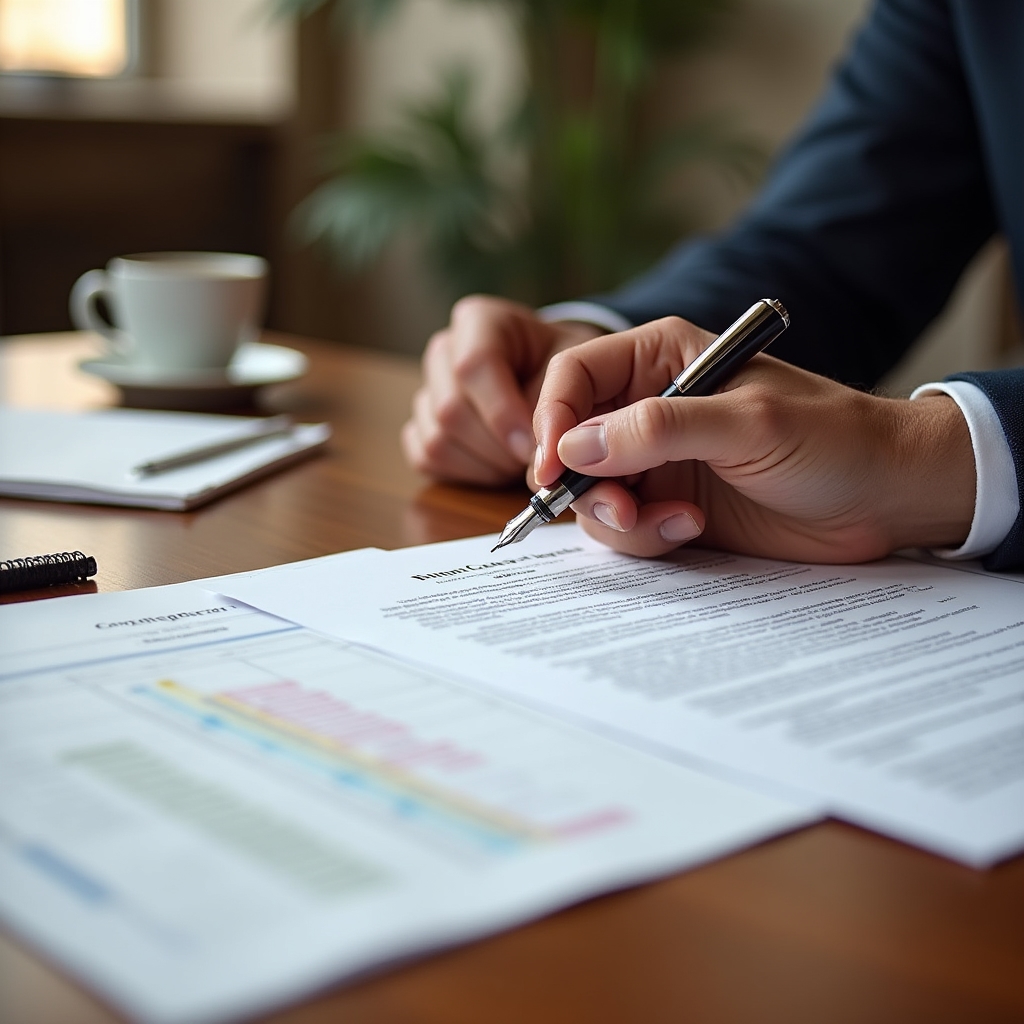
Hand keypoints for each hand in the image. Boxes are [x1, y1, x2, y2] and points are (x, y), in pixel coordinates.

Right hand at [402, 295, 601, 484]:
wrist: (556, 384)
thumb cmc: (567, 371)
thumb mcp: (576, 373)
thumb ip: (556, 410)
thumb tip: (535, 464)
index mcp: (479, 321)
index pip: (473, 364)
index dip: (503, 412)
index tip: (536, 446)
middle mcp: (445, 351)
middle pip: (450, 409)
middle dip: (498, 447)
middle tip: (536, 459)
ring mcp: (428, 389)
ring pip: (437, 440)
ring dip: (486, 465)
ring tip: (521, 461)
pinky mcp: (421, 427)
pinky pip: (428, 459)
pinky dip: (467, 474)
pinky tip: (499, 467)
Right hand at [532, 316, 975, 561]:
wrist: (884, 496)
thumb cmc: (832, 438)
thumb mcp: (747, 424)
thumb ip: (658, 430)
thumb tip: (574, 446)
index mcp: (661, 358)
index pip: (573, 376)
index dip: (551, 420)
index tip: (552, 468)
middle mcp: (648, 406)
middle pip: (570, 442)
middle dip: (584, 483)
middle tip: (621, 510)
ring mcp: (657, 460)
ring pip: (592, 492)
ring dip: (620, 518)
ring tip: (677, 523)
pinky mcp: (669, 504)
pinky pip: (624, 527)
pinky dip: (646, 537)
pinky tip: (691, 529)